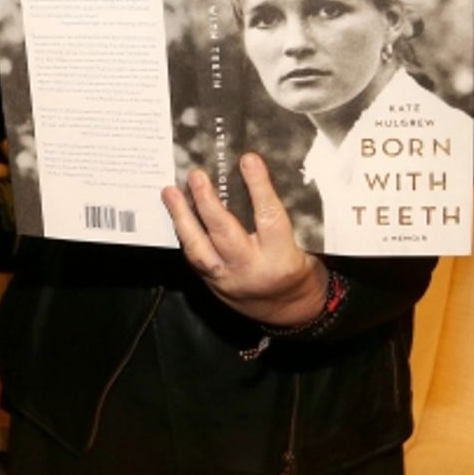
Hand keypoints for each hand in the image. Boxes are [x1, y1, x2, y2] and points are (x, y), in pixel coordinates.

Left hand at [161, 152, 328, 325]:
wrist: (292, 313)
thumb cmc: (300, 273)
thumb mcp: (303, 246)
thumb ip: (280, 219)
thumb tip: (256, 178)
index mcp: (282, 258)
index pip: (268, 218)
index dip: (258, 187)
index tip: (248, 160)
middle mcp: (251, 269)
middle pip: (225, 233)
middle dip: (207, 202)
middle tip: (196, 175)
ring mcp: (228, 280)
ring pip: (198, 249)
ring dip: (182, 217)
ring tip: (170, 192)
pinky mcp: (212, 285)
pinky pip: (194, 258)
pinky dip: (183, 234)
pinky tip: (175, 214)